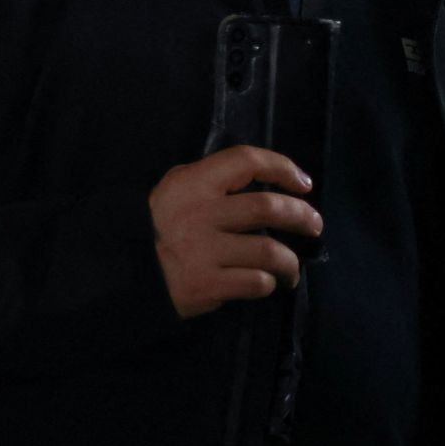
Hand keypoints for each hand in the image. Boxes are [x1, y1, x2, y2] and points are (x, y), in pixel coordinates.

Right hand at [150, 146, 321, 319]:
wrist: (130, 272)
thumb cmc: (160, 227)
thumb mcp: (174, 191)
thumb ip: (209, 180)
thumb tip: (264, 177)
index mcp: (191, 183)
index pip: (245, 161)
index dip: (282, 167)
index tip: (303, 184)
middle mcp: (198, 213)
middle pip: (268, 207)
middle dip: (302, 216)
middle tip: (314, 226)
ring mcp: (202, 250)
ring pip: (269, 251)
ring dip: (290, 261)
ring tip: (290, 268)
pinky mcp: (206, 284)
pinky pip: (256, 282)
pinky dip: (268, 283)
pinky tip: (264, 283)